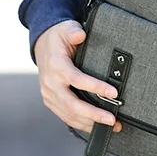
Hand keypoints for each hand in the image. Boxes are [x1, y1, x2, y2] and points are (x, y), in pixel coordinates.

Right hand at [34, 20, 122, 134]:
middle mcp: (50, 83)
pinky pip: (66, 116)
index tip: (114, 93)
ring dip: (90, 123)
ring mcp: (49, 95)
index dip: (96, 87)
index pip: (77, 80)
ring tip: (111, 125)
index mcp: (56, 66)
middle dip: (94, 114)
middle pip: (72, 105)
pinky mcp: (51, 101)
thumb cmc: (59, 37)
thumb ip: (73, 31)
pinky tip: (96, 127)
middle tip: (113, 119)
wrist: (42, 44)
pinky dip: (81, 124)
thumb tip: (80, 36)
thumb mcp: (66, 28)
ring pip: (69, 115)